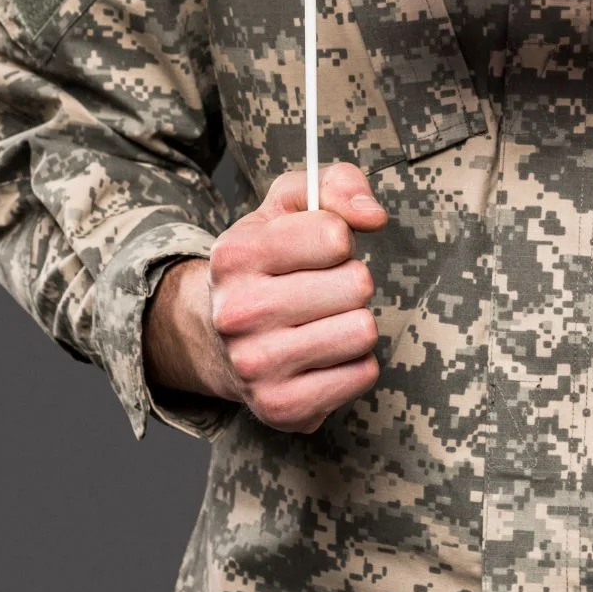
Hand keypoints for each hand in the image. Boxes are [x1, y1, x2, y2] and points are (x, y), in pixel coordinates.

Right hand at [143, 163, 387, 432]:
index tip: (319, 252)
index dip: (339, 240)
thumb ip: (336, 184)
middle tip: (320, 292)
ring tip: (323, 323)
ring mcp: (256, 365)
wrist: (218, 341)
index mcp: (235, 255)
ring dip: (355, 323)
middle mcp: (237, 312)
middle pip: (357, 284)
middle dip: (350, 283)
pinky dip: (354, 363)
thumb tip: (374, 215)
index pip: (334, 234)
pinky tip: (322, 356)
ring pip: (363, 330)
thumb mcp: (289, 208)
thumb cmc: (269, 265)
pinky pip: (362, 374)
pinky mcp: (280, 407)